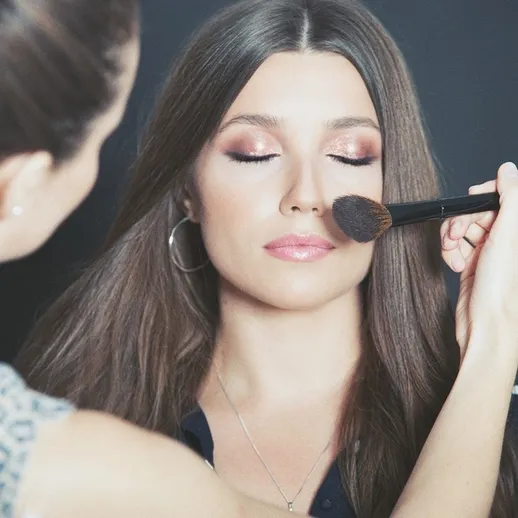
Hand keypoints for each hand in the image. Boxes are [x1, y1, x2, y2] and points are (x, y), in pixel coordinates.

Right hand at [441, 162, 517, 362]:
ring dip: (452, 239)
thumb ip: (509, 198)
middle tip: (457, 235)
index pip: (500, 197)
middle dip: (461, 221)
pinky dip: (449, 252)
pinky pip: (455, 247)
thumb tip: (507, 170)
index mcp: (517, 231)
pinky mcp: (471, 264)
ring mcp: (488, 252)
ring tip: (454, 253)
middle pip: (476, 213)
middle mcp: (506, 239)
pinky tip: (453, 264)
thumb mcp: (507, 235)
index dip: (482, 195)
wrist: (485, 324)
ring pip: (462, 229)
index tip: (471, 198)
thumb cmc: (501, 289)